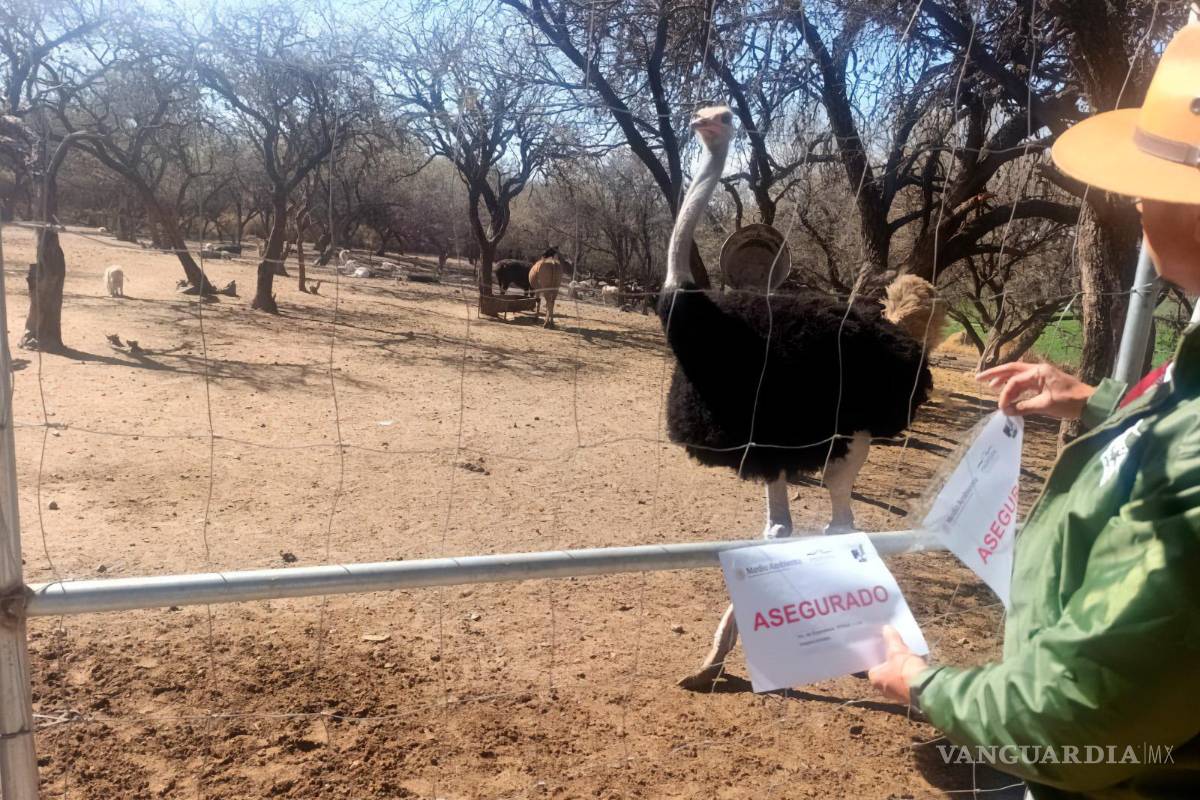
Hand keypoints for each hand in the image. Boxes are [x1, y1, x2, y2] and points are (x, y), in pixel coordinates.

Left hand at [868, 625, 927, 704]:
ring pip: (895, 677)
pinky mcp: (908, 695)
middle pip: (884, 671)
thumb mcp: (897, 650)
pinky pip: (906, 682)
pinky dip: (908, 675)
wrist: (926, 688)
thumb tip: (887, 628)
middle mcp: (882, 688)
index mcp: (874, 678)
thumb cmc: (905, 669)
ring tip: (905, 656)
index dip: (877, 655)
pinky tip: (914, 666)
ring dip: (900, 669)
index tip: (881, 648)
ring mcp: (896, 694)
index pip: (872, 665)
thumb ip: (891, 639)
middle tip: (893, 650)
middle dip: (889, 662)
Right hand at [976, 361, 1095, 419]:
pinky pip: (1025, 381)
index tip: (1001, 408)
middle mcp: (1038, 369)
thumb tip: (1006, 411)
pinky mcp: (1045, 381)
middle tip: (978, 378)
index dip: (1005, 394)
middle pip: (1011, 369)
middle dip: (994, 374)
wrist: (1092, 403)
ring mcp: (1042, 374)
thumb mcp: (1046, 405)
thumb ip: (1024, 406)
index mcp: (1039, 372)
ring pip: (1017, 374)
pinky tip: (1009, 393)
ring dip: (1004, 380)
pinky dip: (1015, 386)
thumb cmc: (1071, 402)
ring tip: (990, 386)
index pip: (1014, 381)